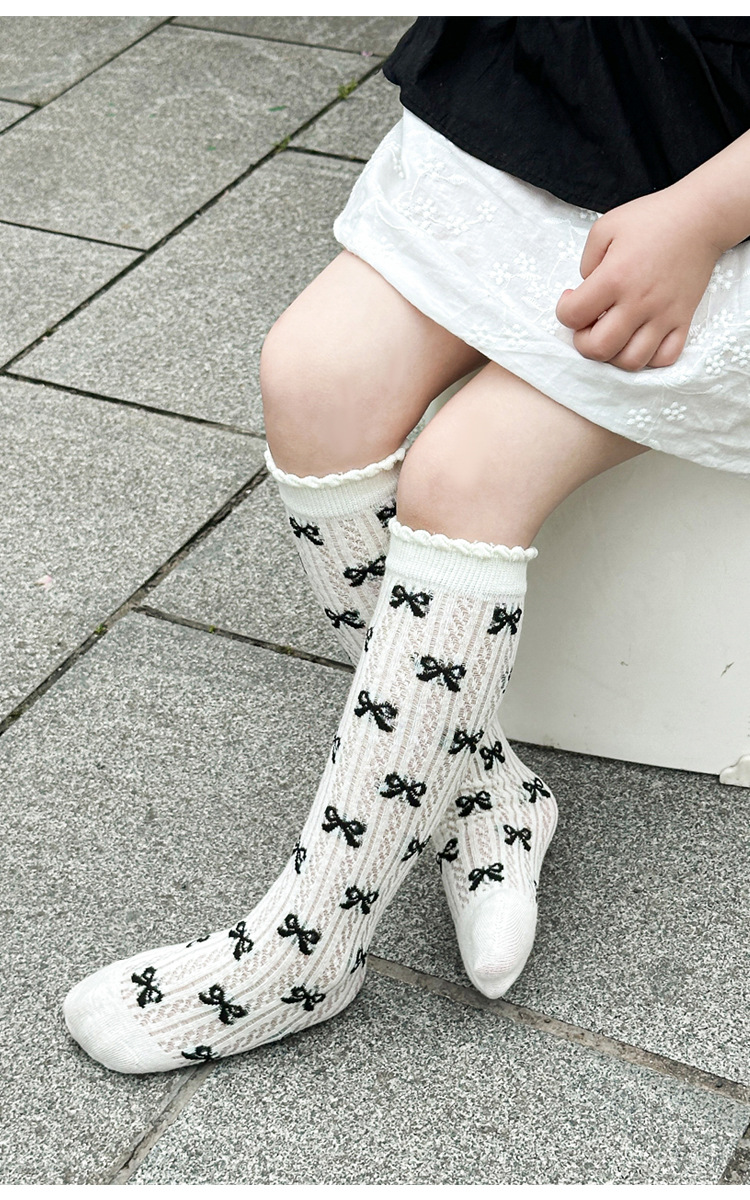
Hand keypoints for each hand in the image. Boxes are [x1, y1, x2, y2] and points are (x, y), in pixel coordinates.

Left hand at [555, 188, 722, 370]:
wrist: (700, 218)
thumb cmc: (652, 219)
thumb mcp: (605, 228)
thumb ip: (586, 262)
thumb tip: (585, 291)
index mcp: (614, 278)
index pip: (572, 316)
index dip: (564, 310)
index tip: (572, 297)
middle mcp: (638, 303)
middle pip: (598, 348)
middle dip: (583, 341)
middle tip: (588, 323)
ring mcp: (662, 315)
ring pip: (631, 361)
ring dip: (613, 355)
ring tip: (613, 333)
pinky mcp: (682, 320)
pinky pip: (665, 358)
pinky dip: (649, 358)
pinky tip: (639, 339)